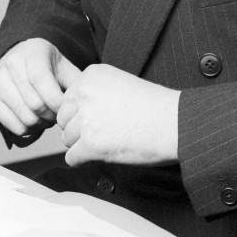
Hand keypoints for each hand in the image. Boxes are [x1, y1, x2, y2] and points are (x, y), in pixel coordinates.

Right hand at [0, 38, 81, 136]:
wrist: (21, 57)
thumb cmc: (46, 65)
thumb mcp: (63, 66)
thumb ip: (75, 82)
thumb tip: (85, 102)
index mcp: (32, 52)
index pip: (41, 80)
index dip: (56, 101)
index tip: (66, 109)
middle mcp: (11, 63)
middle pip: (35, 103)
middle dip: (52, 116)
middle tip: (58, 115)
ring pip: (24, 117)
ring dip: (41, 124)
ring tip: (47, 117)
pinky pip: (11, 125)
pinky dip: (27, 130)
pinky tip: (34, 121)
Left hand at [56, 64, 179, 166]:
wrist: (173, 122)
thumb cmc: (153, 105)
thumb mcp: (120, 83)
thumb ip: (95, 91)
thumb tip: (73, 112)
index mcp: (91, 75)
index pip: (68, 98)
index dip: (81, 111)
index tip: (100, 117)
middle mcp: (84, 93)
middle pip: (63, 118)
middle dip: (77, 129)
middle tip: (101, 133)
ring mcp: (86, 118)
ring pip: (66, 139)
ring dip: (82, 145)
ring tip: (106, 142)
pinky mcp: (90, 144)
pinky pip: (71, 158)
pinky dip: (82, 161)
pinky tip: (100, 156)